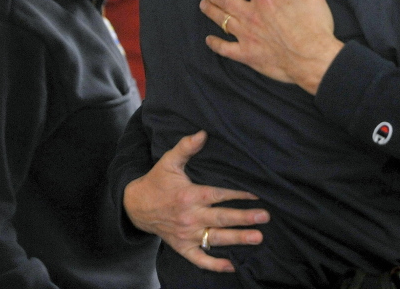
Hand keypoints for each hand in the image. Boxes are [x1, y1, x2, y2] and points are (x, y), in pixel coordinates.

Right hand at [123, 130, 269, 271]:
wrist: (135, 206)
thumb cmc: (156, 182)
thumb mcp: (169, 161)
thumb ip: (186, 147)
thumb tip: (203, 132)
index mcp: (189, 196)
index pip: (218, 195)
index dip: (238, 194)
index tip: (256, 194)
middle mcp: (190, 217)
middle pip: (221, 218)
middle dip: (245, 218)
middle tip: (265, 216)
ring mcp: (187, 235)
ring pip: (216, 238)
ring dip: (238, 239)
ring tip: (258, 238)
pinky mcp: (182, 247)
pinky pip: (200, 259)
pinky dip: (215, 265)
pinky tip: (232, 266)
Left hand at [200, 0, 343, 94]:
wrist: (314, 58)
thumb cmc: (314, 24)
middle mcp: (251, 14)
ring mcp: (247, 35)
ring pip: (221, 20)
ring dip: (210, 11)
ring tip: (203, 5)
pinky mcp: (247, 54)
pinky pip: (225, 48)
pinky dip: (215, 44)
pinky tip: (209, 40)